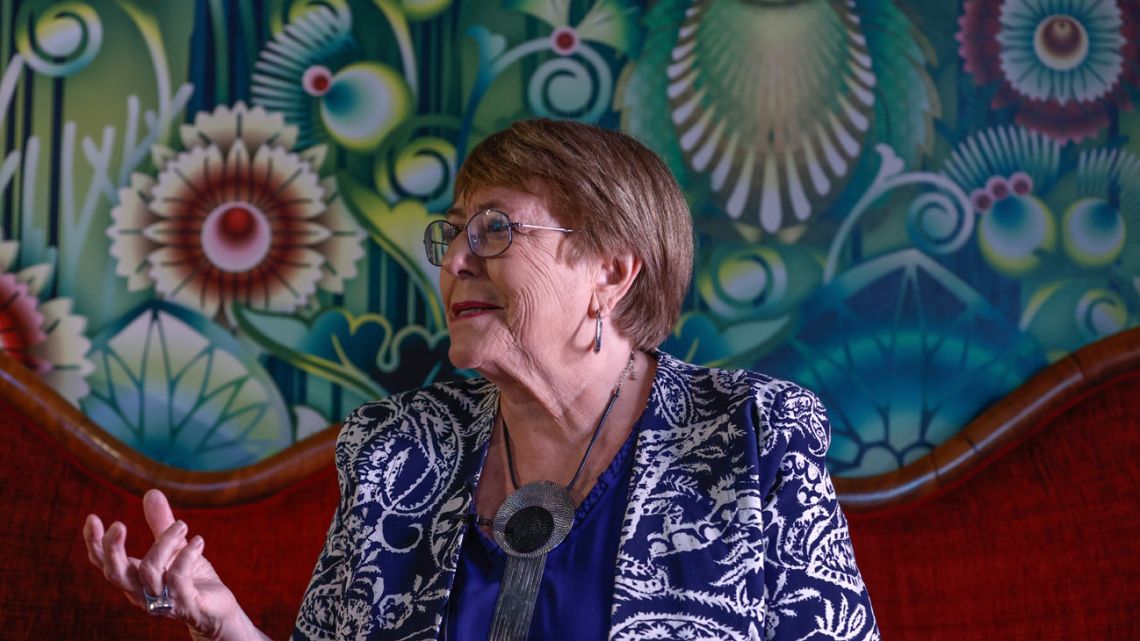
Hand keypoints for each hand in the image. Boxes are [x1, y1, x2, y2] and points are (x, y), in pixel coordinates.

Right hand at [82, 489, 265, 640]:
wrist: (218, 609)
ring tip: (182, 525)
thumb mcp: (176, 546)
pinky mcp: (185, 605)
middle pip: (115, 574)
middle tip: (118, 524)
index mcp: (134, 577)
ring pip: (149, 572)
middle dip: (112, 549)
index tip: (92, 518)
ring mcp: (162, 601)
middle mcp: (142, 592)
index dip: (94, 543)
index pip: (105, 563)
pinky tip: (198, 541)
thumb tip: (151, 492)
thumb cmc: (192, 578)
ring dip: (165, 543)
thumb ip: (161, 523)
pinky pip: (178, 580)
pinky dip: (186, 556)